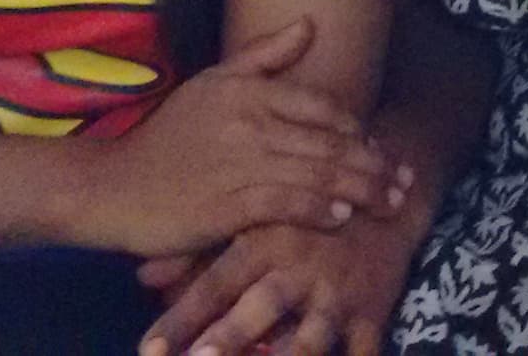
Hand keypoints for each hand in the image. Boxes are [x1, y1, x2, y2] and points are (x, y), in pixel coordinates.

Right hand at [65, 19, 410, 258]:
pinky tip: (340, 218)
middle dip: (374, 165)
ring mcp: (237, 164)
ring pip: (316, 174)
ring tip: (388, 203)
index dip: (360, 131)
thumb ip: (264, 56)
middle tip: (403, 182)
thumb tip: (309, 23)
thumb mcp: (213, 83)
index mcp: (249, 92)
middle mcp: (249, 123)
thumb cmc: (168, 137)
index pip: (324, 107)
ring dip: (359, 190)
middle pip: (330, 143)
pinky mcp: (224, 205)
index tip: (383, 151)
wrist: (114, 185)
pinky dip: (316, 210)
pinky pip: (283, 204)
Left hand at [138, 218, 421, 355]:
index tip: (148, 350)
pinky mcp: (373, 308)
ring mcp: (338, 292)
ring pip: (312, 335)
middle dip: (229, 338)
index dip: (179, 319)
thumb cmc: (305, 208)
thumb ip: (200, 251)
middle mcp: (299, 268)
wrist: (386, 187)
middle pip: (260, 308)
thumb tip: (142, 276)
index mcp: (263, 243)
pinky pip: (366, 347)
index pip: (212, 286)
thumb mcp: (254, 217)